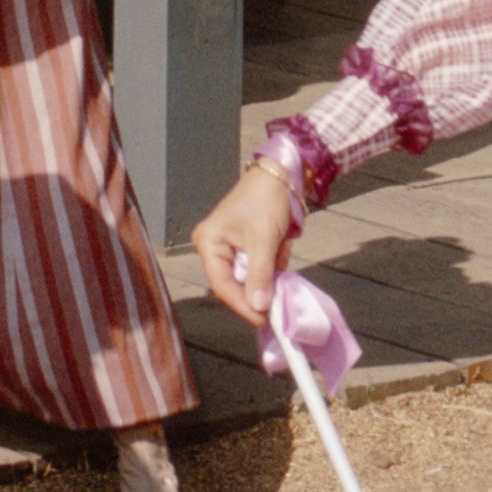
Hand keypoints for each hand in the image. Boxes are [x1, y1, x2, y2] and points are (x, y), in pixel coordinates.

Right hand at [193, 165, 298, 323]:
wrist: (282, 172)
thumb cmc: (266, 199)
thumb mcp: (264, 238)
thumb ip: (260, 274)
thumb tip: (259, 307)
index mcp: (209, 243)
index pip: (223, 284)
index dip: (242, 304)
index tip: (263, 319)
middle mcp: (215, 248)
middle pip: (235, 283)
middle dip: (258, 289)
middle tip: (277, 305)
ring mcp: (232, 248)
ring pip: (250, 277)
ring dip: (269, 273)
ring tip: (280, 254)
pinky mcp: (248, 247)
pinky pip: (261, 267)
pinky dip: (274, 263)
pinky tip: (281, 246)